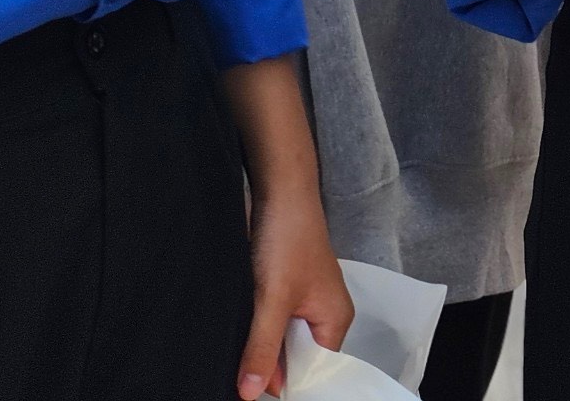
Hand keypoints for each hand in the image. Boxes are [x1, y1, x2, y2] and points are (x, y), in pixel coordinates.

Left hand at [237, 188, 350, 398]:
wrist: (278, 189)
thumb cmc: (287, 239)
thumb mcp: (273, 298)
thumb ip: (262, 347)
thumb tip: (250, 394)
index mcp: (335, 321)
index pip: (314, 371)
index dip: (286, 384)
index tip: (253, 393)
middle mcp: (323, 315)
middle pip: (295, 359)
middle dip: (268, 366)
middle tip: (237, 377)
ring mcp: (302, 302)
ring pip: (278, 341)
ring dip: (258, 346)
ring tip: (234, 356)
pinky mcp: (283, 291)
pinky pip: (270, 323)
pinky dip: (253, 330)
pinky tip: (236, 334)